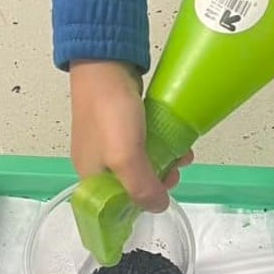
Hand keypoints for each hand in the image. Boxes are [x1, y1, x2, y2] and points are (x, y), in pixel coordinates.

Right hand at [69, 60, 192, 211]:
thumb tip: (159, 207)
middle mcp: (98, 162)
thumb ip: (142, 187)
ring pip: (142, 162)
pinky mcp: (122, 123)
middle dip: (158, 180)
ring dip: (165, 161)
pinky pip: (145, 142)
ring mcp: (110, 141)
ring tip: (182, 154)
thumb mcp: (126, 158)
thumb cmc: (112, 115)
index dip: (141, 203)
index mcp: (90, 176)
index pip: (116, 204)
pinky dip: (161, 143)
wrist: (105, 66)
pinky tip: (177, 139)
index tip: (163, 194)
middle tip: (176, 170)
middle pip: (132, 183)